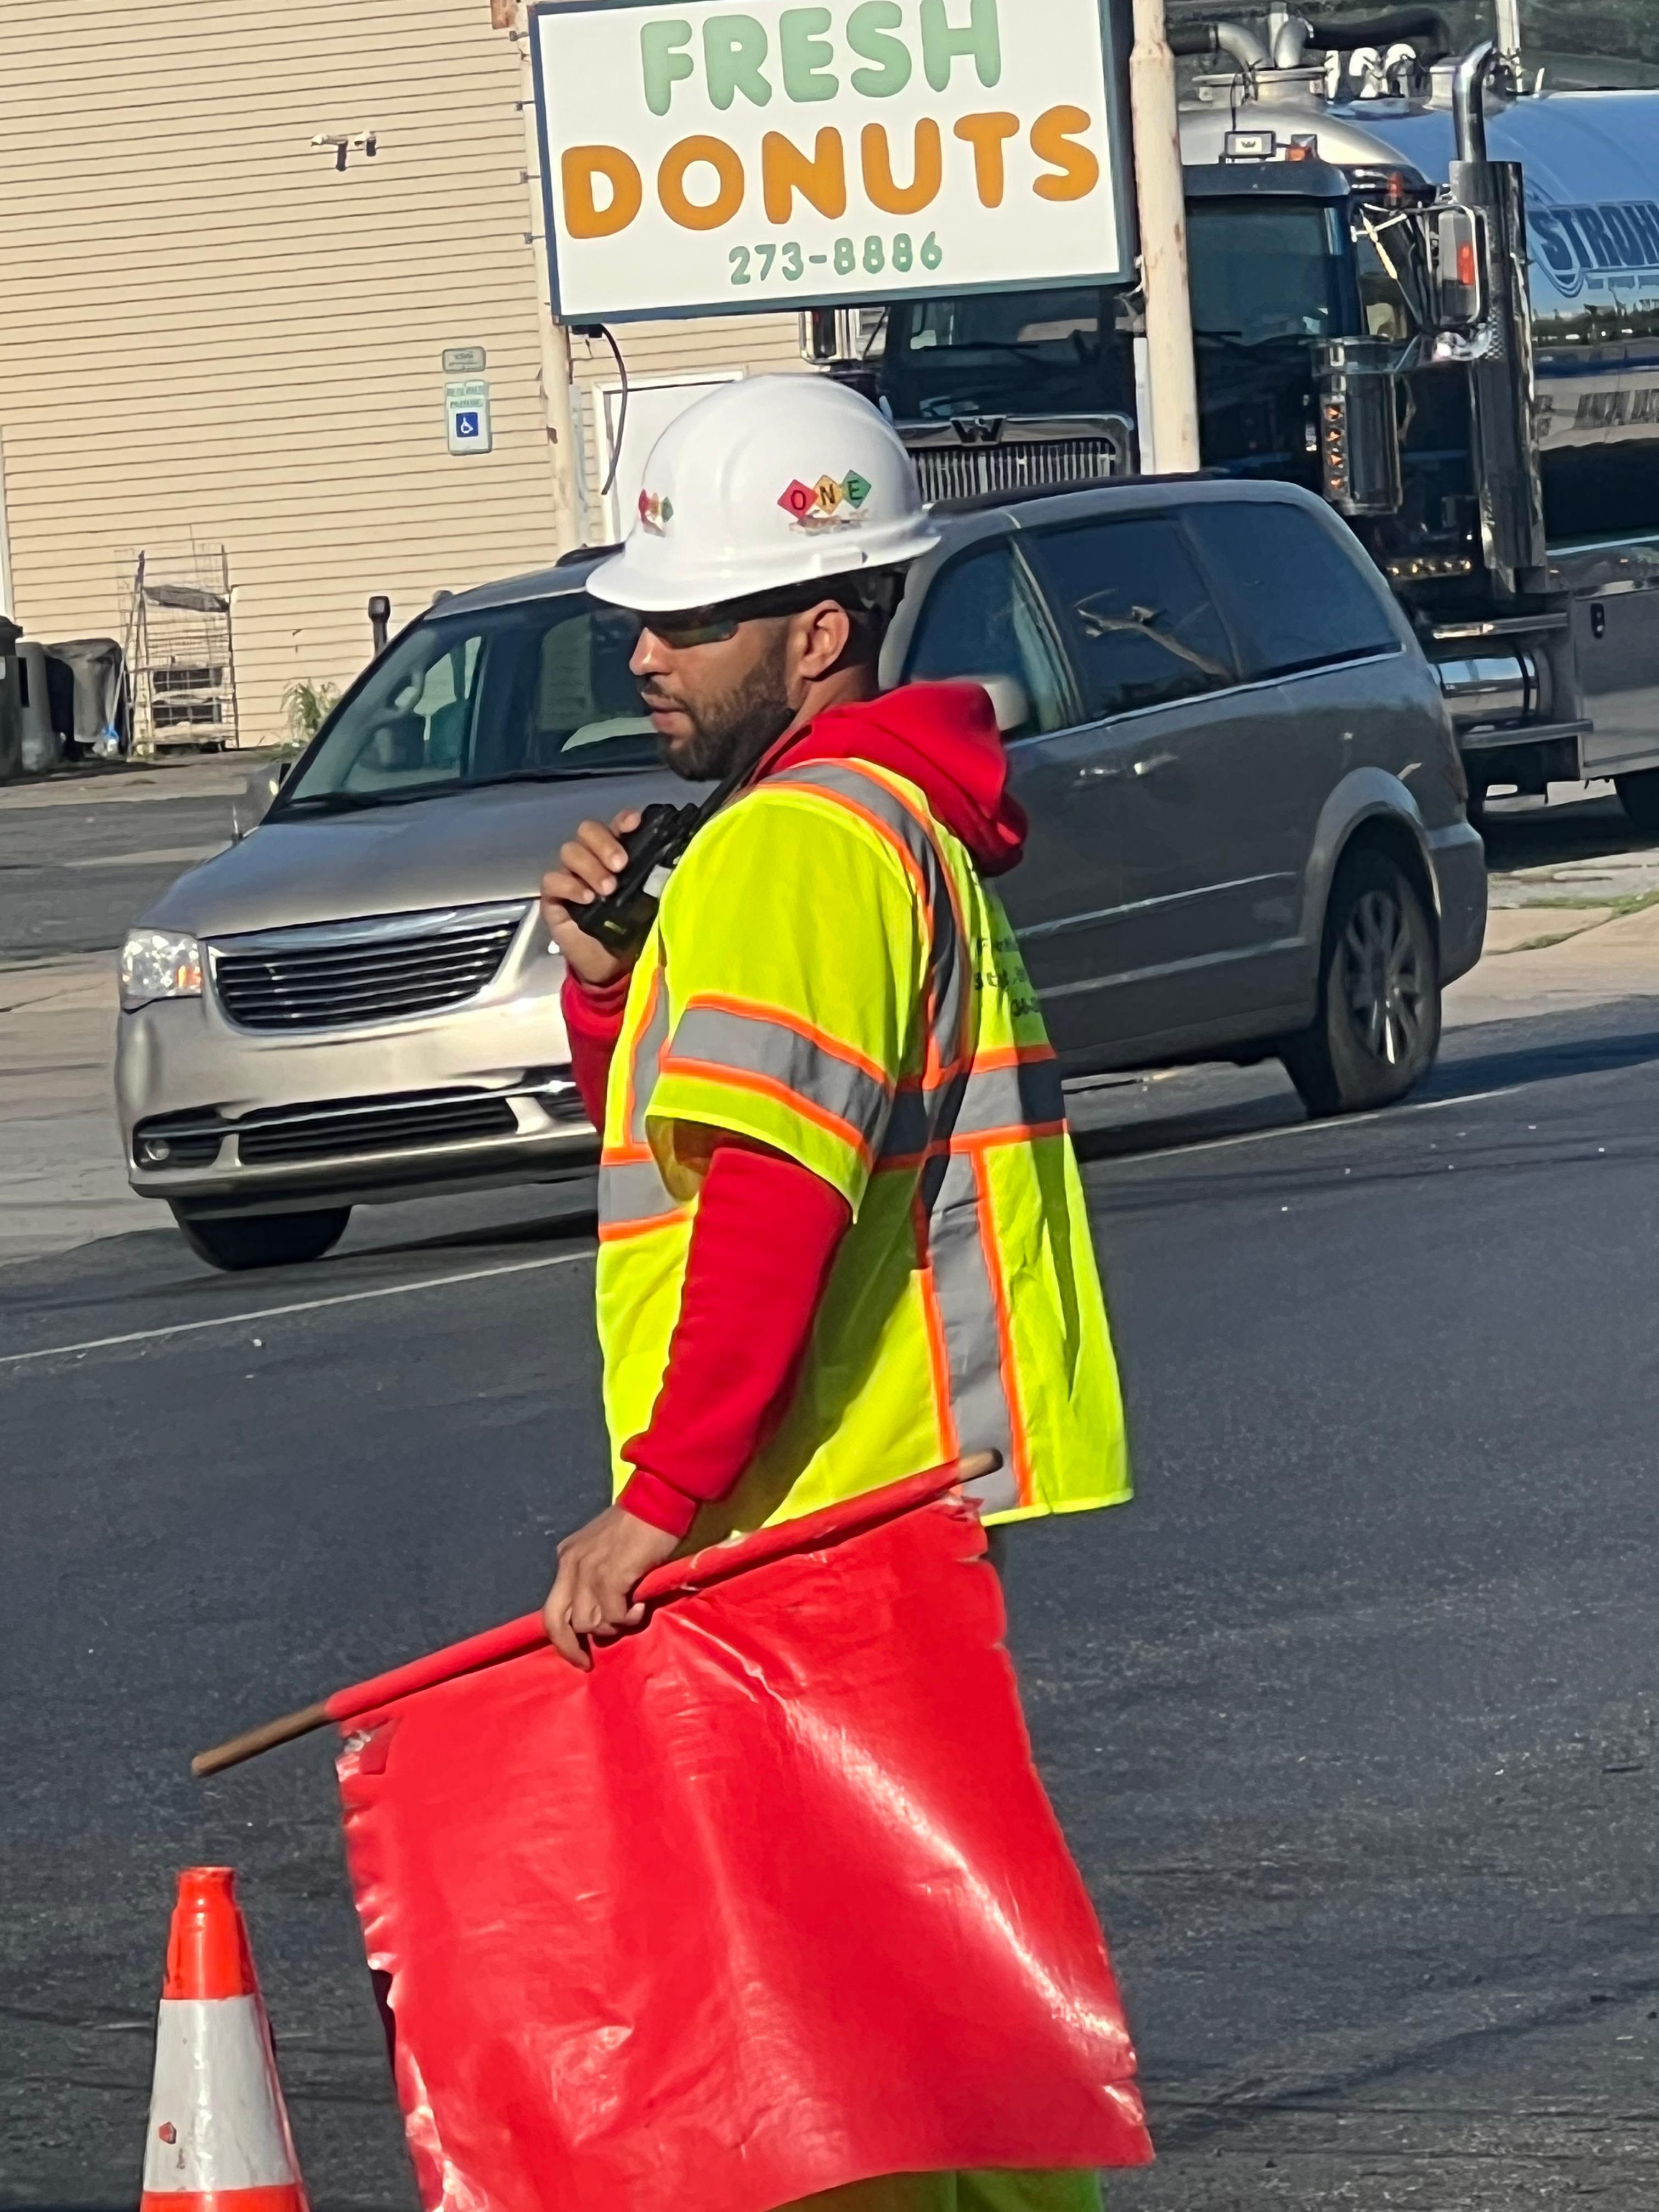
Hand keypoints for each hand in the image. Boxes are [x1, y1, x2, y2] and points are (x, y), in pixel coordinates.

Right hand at [540, 810, 642, 988]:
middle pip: (587, 831)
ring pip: (570, 851)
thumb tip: (672, 866)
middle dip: (605, 843)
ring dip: (590, 866)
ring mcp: (569, 876)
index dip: (623, 820)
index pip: (615, 826)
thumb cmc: (631, 930)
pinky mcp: (553, 897)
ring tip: (608, 889)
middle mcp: (590, 858)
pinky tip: (587, 899)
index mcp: (615, 854)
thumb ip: (653, 882)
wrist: (610, 965)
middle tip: (621, 865)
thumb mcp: (647, 904)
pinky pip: (552, 880)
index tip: (634, 822)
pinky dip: (570, 885)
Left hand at [542, 1504, 678, 1669]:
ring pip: (587, 1623)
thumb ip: (596, 1575)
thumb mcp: (606, 1549)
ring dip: (612, 1625)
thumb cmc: (640, 1524)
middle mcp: (571, 1564)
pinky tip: (642, 1603)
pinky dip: (629, 1618)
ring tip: (633, 1610)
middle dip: (568, 1648)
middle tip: (586, 1663)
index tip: (579, 1654)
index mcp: (568, 1557)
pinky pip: (613, 1616)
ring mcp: (588, 1571)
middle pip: (554, 1621)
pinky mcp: (610, 1577)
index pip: (553, 1607)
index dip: (562, 1636)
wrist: (659, 1500)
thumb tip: (602, 1614)